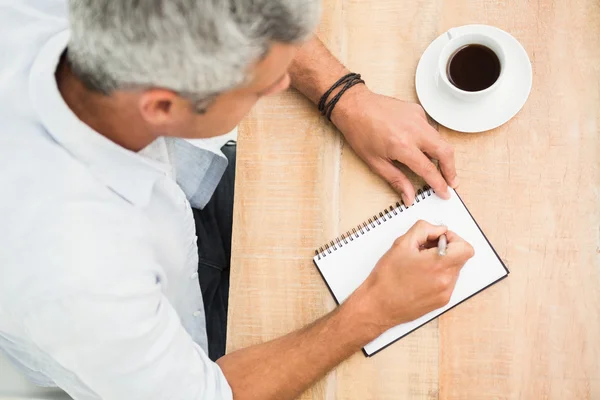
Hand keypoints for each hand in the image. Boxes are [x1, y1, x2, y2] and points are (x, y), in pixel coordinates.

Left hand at [331, 87, 458, 204]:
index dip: (439, 183)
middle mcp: (414, 130)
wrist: (354, 106)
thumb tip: (409, 196)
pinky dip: (430, 140)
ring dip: (443, 155)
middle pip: (445, 152)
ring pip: (440, 139)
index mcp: (402, 145)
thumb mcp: (375, 162)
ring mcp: (417, 118)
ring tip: (439, 168)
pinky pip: (430, 128)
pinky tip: (421, 146)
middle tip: (451, 182)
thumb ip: (396, 180)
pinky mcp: (417, 110)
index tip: (444, 192)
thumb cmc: (359, 132)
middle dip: (451, 170)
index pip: (428, 169)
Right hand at [355, 220, 473, 331]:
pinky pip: (447, 282)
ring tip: (420, 264)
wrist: (378, 305)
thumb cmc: (386, 278)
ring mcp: (445, 293)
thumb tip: (438, 229)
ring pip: (453, 269)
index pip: (465, 248)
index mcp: (438, 265)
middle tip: (424, 250)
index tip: (439, 239)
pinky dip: (437, 275)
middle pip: (460, 258)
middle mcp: (445, 281)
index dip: (454, 239)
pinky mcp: (441, 301)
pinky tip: (420, 276)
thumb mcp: (401, 244)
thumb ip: (424, 229)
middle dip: (445, 249)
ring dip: (441, 262)